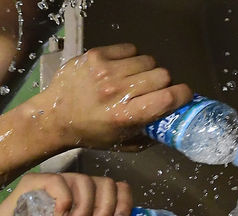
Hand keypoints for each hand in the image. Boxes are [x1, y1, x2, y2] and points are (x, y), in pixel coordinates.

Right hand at [0, 172, 127, 215]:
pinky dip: (65, 200)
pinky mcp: (32, 185)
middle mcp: (74, 190)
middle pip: (105, 183)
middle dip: (107, 209)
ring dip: (86, 208)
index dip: (123, 204)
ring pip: (84, 180)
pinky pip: (58, 180)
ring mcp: (53, 185)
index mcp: (88, 203)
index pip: (116, 188)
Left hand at [31, 43, 192, 150]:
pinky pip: (130, 49)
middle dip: (164, 83)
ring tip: (136, 78)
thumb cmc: (93, 133)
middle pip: (162, 75)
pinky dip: (132, 58)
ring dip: (147, 70)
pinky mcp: (96, 56)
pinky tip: (124, 68)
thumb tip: (176, 120)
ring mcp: (105, 71)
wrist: (54, 116)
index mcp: (126, 115)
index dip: (182, 94)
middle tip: (154, 90)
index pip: (167, 98)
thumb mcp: (126, 144)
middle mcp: (116, 91)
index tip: (183, 95)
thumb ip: (153, 134)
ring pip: (148, 60)